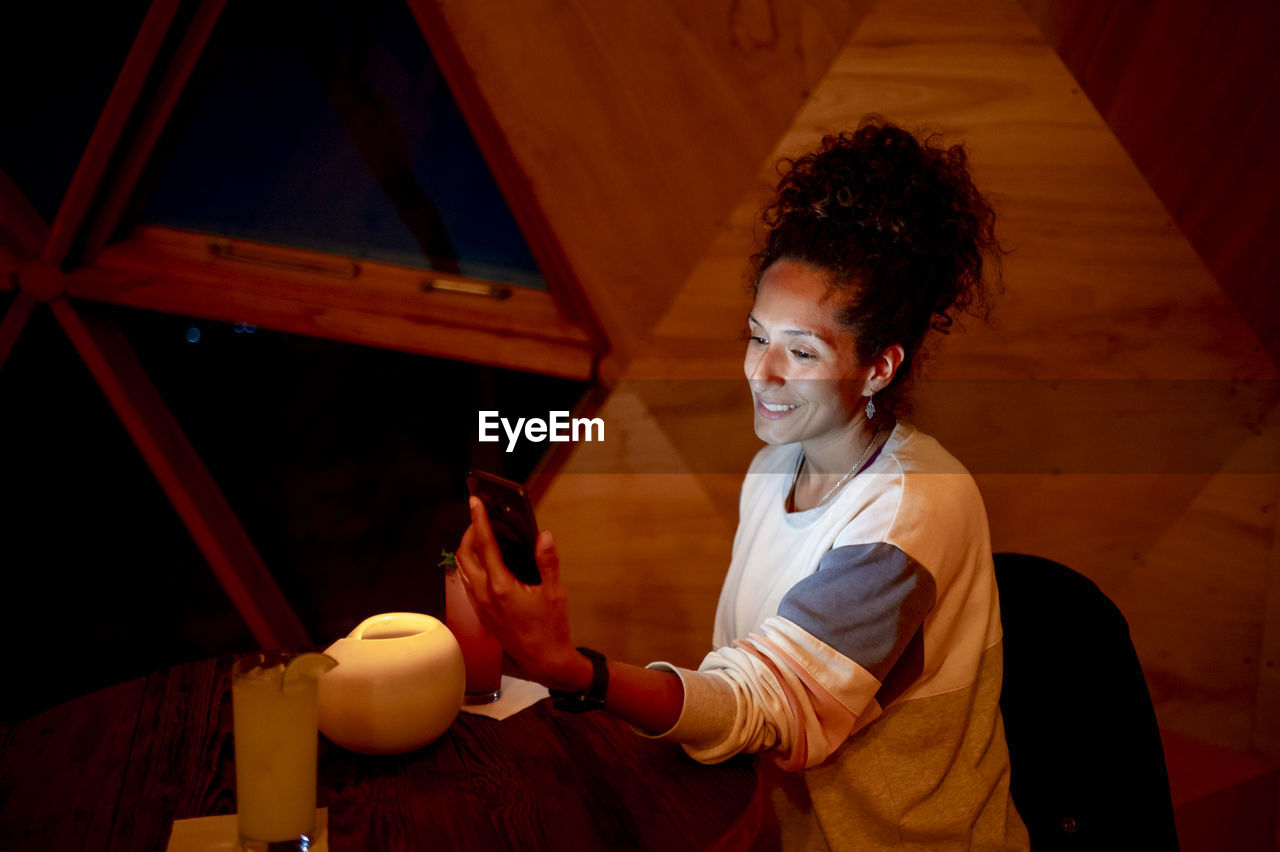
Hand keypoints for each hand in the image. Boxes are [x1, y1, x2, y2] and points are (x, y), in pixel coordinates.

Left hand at [455, 497, 591, 692]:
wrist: (544, 662)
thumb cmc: (551, 629)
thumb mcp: (555, 592)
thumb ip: (547, 562)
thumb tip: (543, 536)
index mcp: (501, 587)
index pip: (484, 545)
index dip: (479, 520)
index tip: (475, 502)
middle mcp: (485, 596)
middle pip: (464, 555)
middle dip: (470, 533)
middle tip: (481, 518)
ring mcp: (480, 606)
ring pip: (463, 569)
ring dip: (469, 549)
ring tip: (483, 536)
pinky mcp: (481, 613)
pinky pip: (469, 582)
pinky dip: (473, 565)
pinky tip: (488, 562)